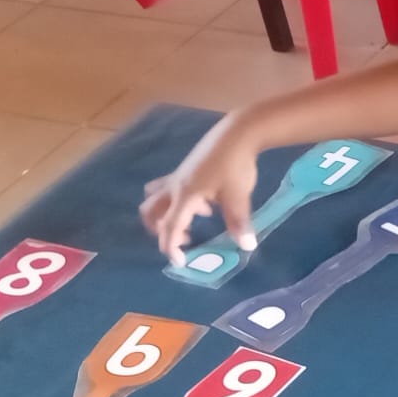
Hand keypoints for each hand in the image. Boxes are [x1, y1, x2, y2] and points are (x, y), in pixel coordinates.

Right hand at [139, 114, 260, 265]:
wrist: (237, 134)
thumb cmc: (235, 165)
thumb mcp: (238, 196)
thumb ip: (239, 222)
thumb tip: (246, 245)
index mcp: (185, 195)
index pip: (170, 226)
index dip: (170, 247)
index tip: (179, 262)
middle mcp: (175, 186)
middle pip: (151, 211)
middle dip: (160, 229)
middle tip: (183, 240)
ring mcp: (179, 176)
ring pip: (157, 197)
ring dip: (166, 213)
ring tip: (195, 219)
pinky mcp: (187, 169)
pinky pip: (172, 188)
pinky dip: (181, 200)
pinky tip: (207, 202)